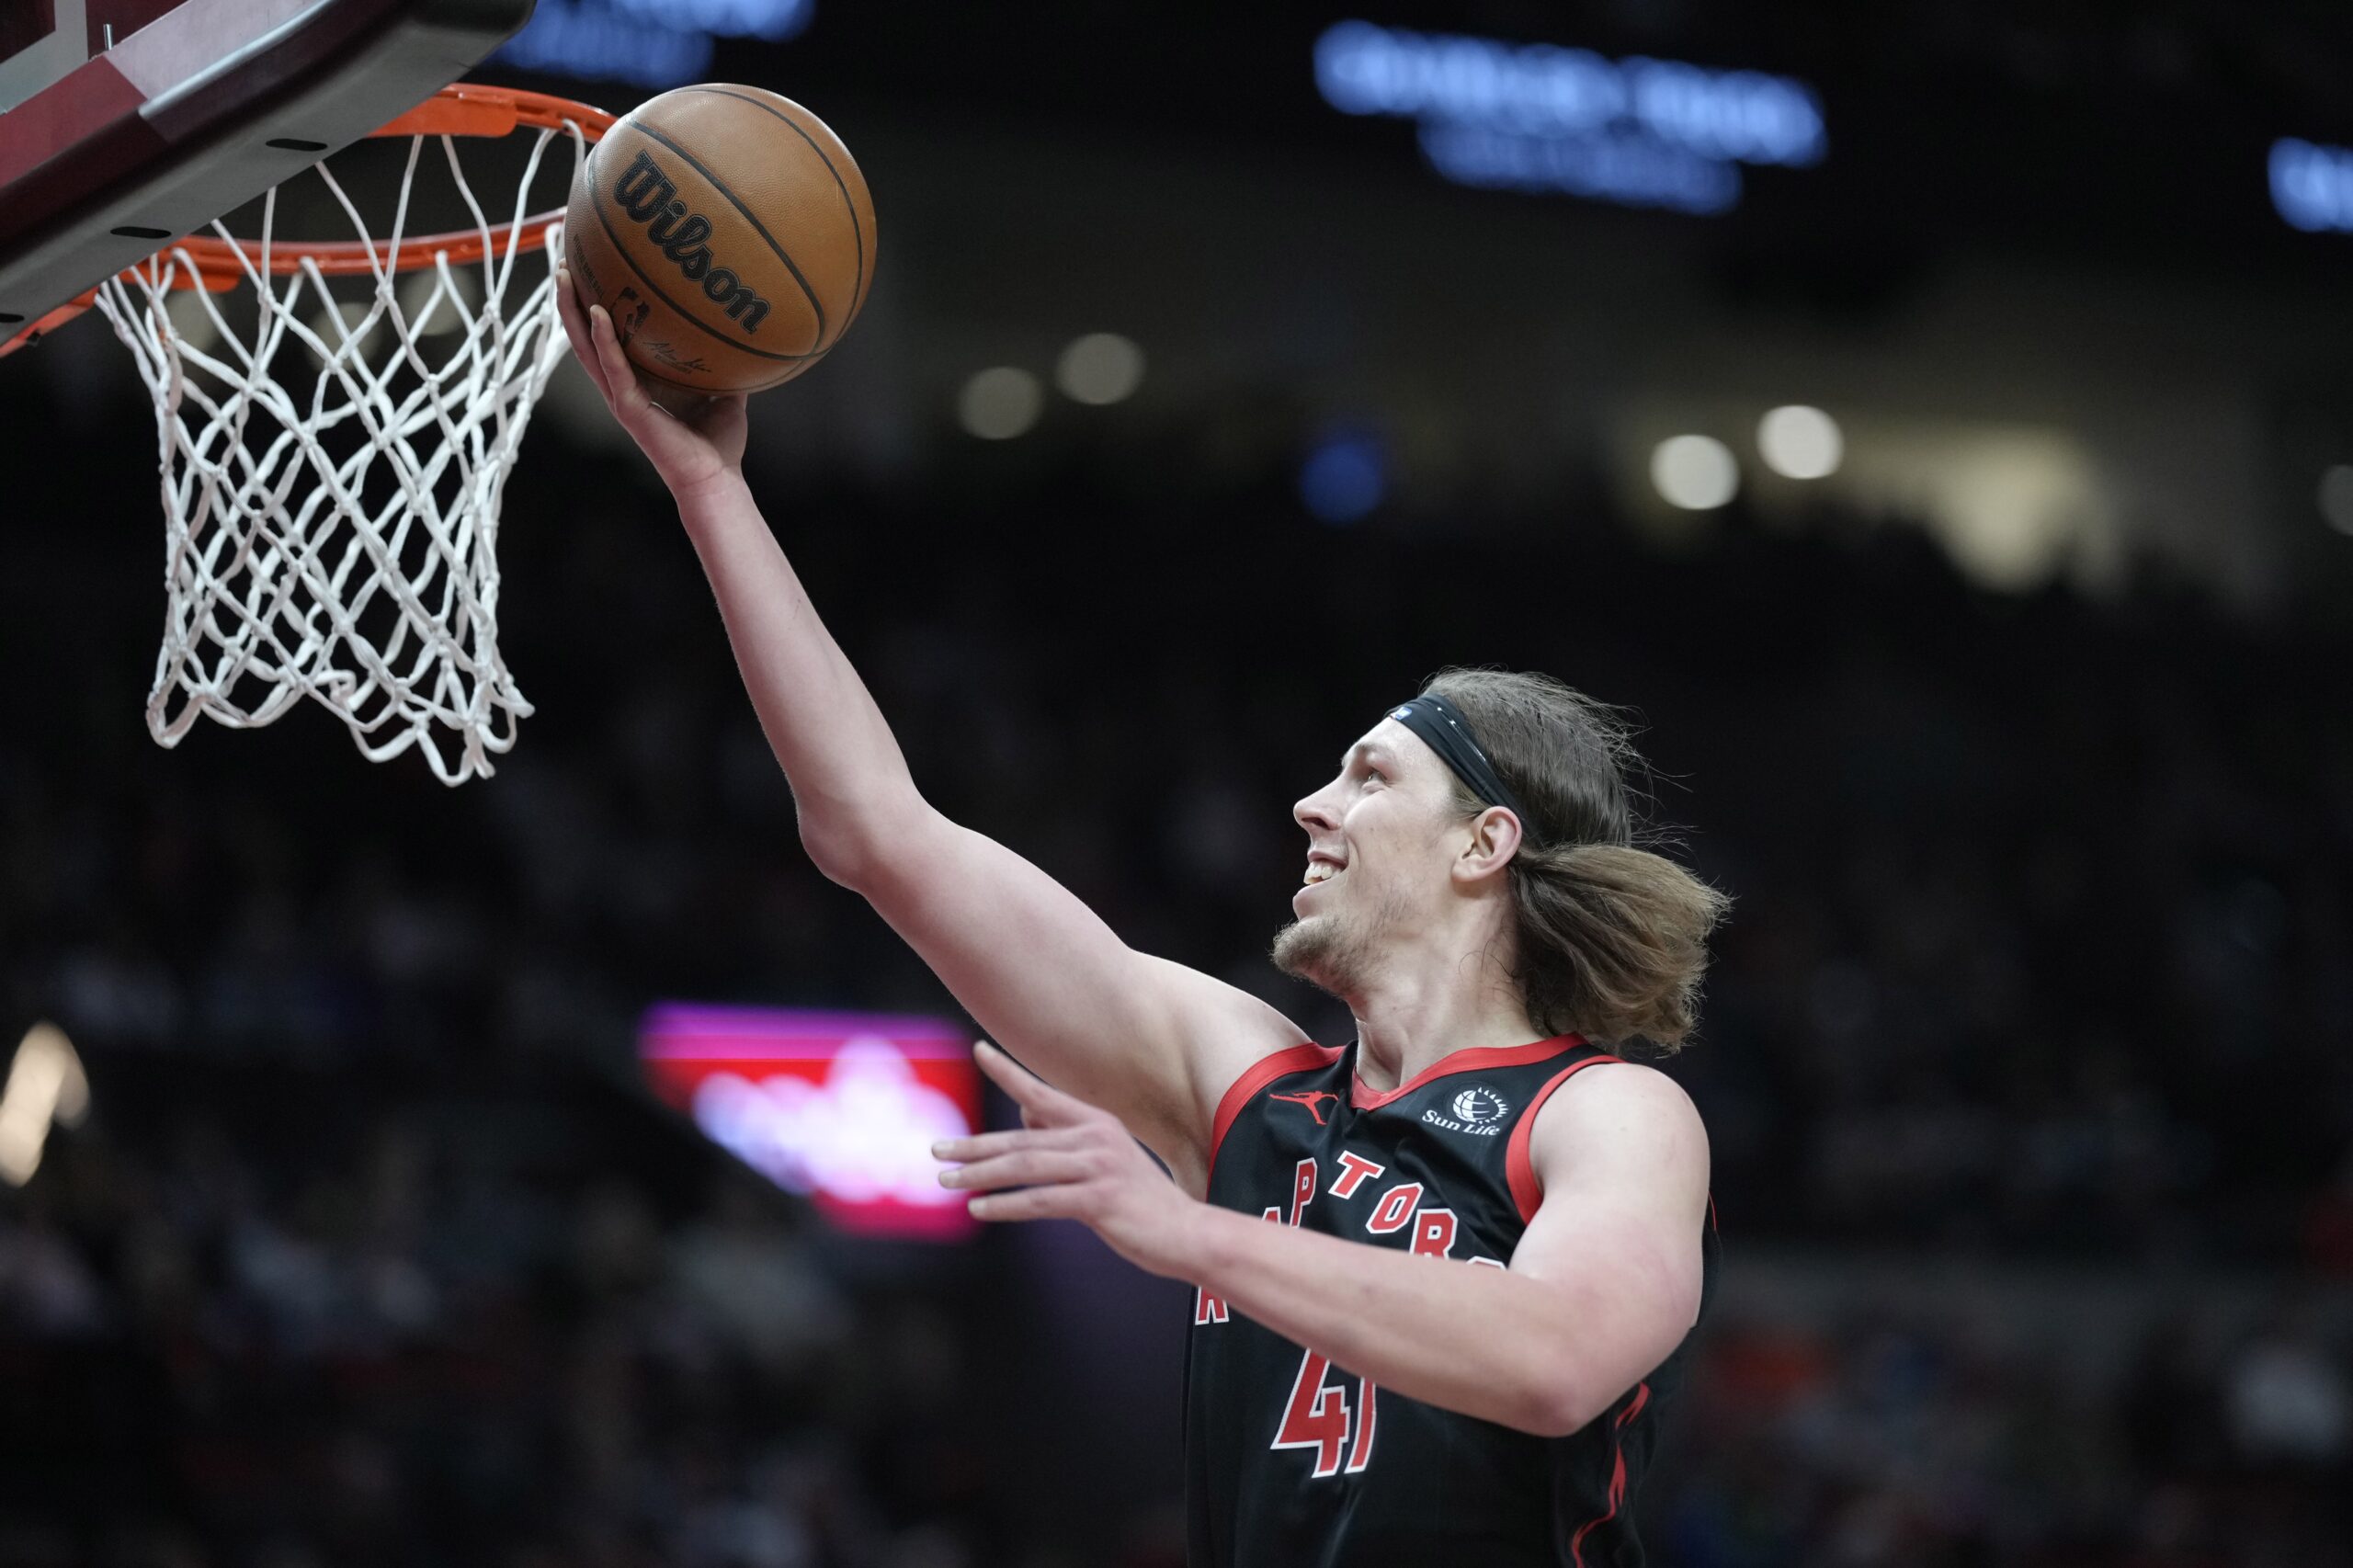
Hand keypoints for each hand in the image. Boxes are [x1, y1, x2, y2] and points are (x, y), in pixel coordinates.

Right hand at [553, 263, 748, 502]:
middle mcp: (621, 387)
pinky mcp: (629, 408)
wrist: (715, 479)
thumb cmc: (718, 443)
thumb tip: (742, 332)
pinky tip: (598, 311)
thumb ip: (723, 363)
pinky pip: (612, 368)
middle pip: (584, 338)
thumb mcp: (724, 392)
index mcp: (637, 383)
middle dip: (570, 301)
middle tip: (563, 262)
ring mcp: (621, 398)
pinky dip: (604, 340)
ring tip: (564, 275)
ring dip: (572, 312)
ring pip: (586, 348)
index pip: (605, 340)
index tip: (587, 271)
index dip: (592, 309)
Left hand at [934, 1042, 1204, 1277]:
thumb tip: (1025, 1110)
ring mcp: (1099, 1166)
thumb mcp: (1107, 1160)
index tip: (979, 1050)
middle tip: (936, 1150)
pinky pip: (1040, 1200)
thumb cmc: (1142, 1203)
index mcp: (1097, 1123)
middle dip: (975, 1145)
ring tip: (946, 1180)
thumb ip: (1067, 1136)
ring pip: (1026, 1166)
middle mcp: (1097, 1136)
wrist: (1188, 1235)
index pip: (1043, 1093)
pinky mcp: (1099, 1199)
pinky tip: (979, 1208)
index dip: (1009, 1071)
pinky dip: (1006, 1204)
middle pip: (1022, 1137)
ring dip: (981, 1174)